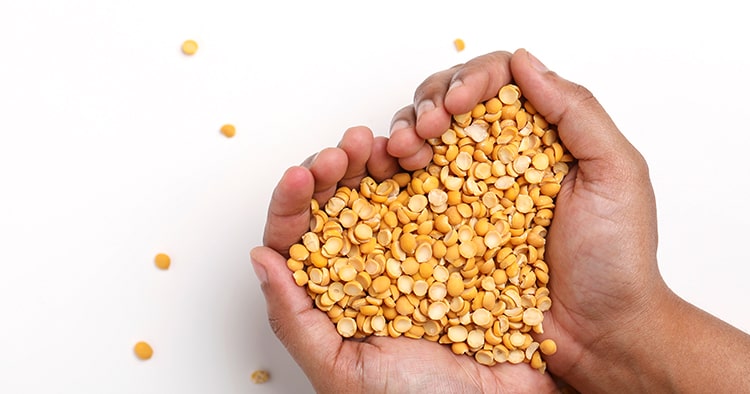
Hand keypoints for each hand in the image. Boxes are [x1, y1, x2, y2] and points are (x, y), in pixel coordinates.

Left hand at [251, 125, 558, 392]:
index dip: (293, 202)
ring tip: (380, 143)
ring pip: (383, 194)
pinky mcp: (455, 246)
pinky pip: (437, 202)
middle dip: (334, 168)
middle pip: (338, 205)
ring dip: (376, 162)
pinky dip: (427, 175)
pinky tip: (421, 158)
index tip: (299, 176)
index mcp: (332, 295)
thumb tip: (261, 258)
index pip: (299, 238)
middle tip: (344, 149)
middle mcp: (368, 269)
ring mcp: (413, 254)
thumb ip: (296, 319)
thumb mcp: (341, 370)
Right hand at [387, 49, 713, 390]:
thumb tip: (523, 61)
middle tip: (425, 127)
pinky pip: (410, 191)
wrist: (597, 334)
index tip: (457, 103)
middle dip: (429, 104)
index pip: (496, 84)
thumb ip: (577, 112)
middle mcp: (498, 159)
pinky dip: (390, 172)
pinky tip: (387, 170)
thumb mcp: (616, 173)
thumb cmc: (616, 259)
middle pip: (451, 106)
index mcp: (539, 137)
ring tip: (404, 148)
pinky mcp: (446, 230)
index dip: (470, 81)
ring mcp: (468, 194)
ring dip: (405, 132)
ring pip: (424, 141)